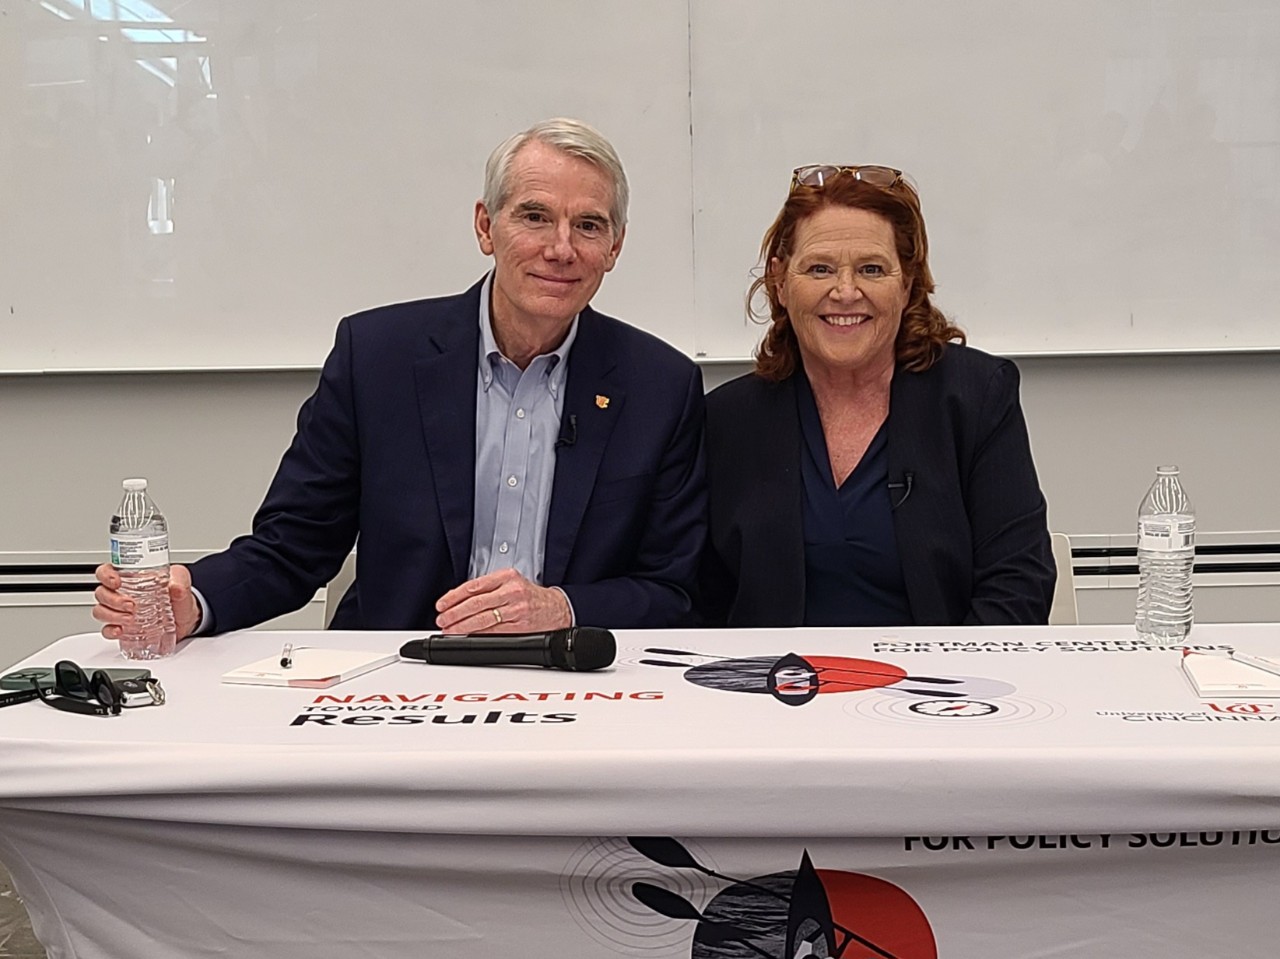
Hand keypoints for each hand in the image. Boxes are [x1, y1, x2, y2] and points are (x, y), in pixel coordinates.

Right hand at [92, 563, 200, 642]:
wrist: (186, 617)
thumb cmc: (178, 595)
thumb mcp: (181, 581)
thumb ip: (179, 580)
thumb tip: (175, 587)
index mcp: (130, 577)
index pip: (106, 571)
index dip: (105, 575)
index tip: (116, 582)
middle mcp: (121, 593)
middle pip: (101, 593)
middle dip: (113, 600)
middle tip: (131, 605)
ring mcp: (120, 611)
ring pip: (100, 611)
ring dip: (112, 615)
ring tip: (130, 618)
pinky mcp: (123, 627)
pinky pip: (107, 630)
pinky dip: (110, 631)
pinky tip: (120, 630)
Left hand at [434, 568, 570, 633]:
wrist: (557, 608)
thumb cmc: (530, 596)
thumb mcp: (510, 582)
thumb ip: (487, 588)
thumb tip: (458, 600)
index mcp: (507, 576)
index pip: (474, 586)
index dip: (454, 596)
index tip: (442, 604)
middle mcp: (512, 591)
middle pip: (476, 603)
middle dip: (455, 613)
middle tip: (442, 619)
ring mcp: (516, 609)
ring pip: (483, 618)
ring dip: (462, 625)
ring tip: (449, 629)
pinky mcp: (520, 626)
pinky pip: (493, 631)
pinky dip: (477, 634)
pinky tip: (467, 635)